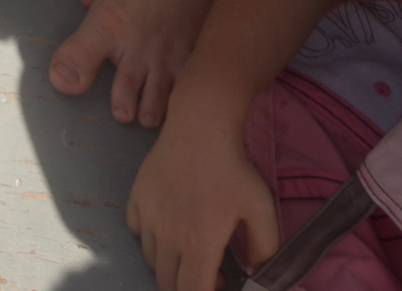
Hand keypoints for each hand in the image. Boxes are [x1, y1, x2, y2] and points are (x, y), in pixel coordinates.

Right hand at [127, 103, 278, 290]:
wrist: (200, 126)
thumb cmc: (233, 168)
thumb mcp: (262, 209)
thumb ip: (265, 250)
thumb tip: (257, 272)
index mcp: (199, 244)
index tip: (219, 283)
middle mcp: (168, 236)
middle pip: (167, 284)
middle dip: (186, 286)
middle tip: (207, 270)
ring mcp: (148, 217)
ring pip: (151, 260)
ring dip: (169, 264)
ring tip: (189, 246)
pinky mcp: (136, 198)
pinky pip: (137, 232)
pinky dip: (150, 237)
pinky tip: (169, 222)